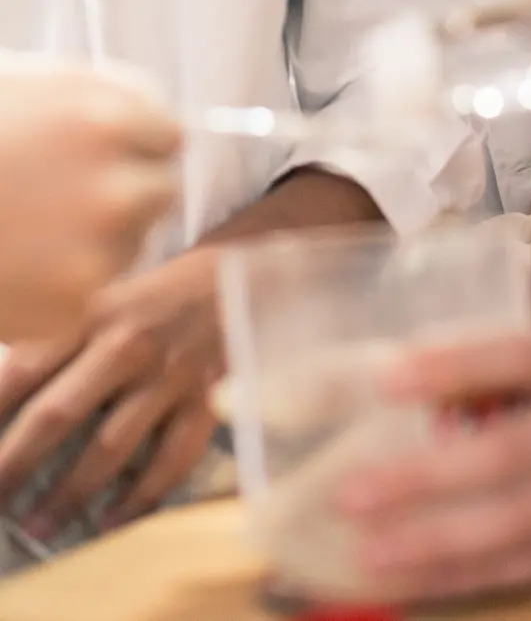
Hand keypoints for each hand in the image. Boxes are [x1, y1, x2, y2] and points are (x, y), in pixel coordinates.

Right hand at [0, 60, 178, 339]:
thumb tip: (161, 131)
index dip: (132, 146)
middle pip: (159, 192)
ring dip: (90, 242)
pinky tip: (8, 266)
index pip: (168, 135)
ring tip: (19, 230)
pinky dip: (54, 290)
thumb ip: (99, 105)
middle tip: (59, 199)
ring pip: (126, 246)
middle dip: (123, 195)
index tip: (99, 155)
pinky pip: (86, 294)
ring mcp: (98, 252)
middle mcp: (118, 184)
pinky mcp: (70, 307)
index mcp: (108, 116)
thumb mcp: (28, 86)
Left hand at [0, 249, 221, 536]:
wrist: (236, 277)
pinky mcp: (204, 399)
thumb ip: (61, 340)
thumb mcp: (103, 299)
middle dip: (16, 465)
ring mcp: (168, 376)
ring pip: (110, 445)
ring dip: (70, 493)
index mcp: (93, 313)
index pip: (25, 369)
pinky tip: (114, 520)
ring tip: (39, 526)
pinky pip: (171, 458)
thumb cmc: (156, 294)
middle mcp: (126, 345)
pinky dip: (141, 495)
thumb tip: (8, 396)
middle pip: (58, 414)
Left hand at [337, 330, 530, 600]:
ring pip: (520, 523)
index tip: (385, 378)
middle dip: (423, 477)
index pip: (519, 354)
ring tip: (373, 554)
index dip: (452, 361)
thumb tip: (438, 409)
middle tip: (350, 493)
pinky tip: (438, 582)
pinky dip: (488, 576)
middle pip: (506, 450)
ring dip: (440, 542)